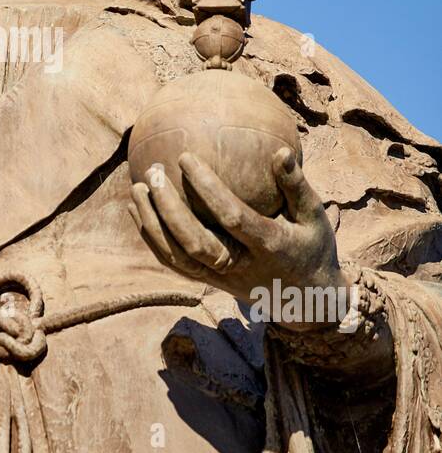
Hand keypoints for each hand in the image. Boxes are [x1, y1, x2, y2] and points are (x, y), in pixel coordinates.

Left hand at [129, 146, 349, 324]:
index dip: (207, 189)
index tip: (185, 157)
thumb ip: (297, 186)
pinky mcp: (209, 283)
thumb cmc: (312, 248)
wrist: (306, 302)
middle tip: (153, 172)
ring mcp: (221, 278)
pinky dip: (152, 238)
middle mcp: (240, 266)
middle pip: (195, 241)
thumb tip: (281, 151)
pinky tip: (137, 210)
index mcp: (269, 246)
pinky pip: (174, 263)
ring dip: (152, 223)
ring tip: (136, 188)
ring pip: (178, 256)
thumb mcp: (315, 217)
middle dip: (169, 208)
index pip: (232, 217)